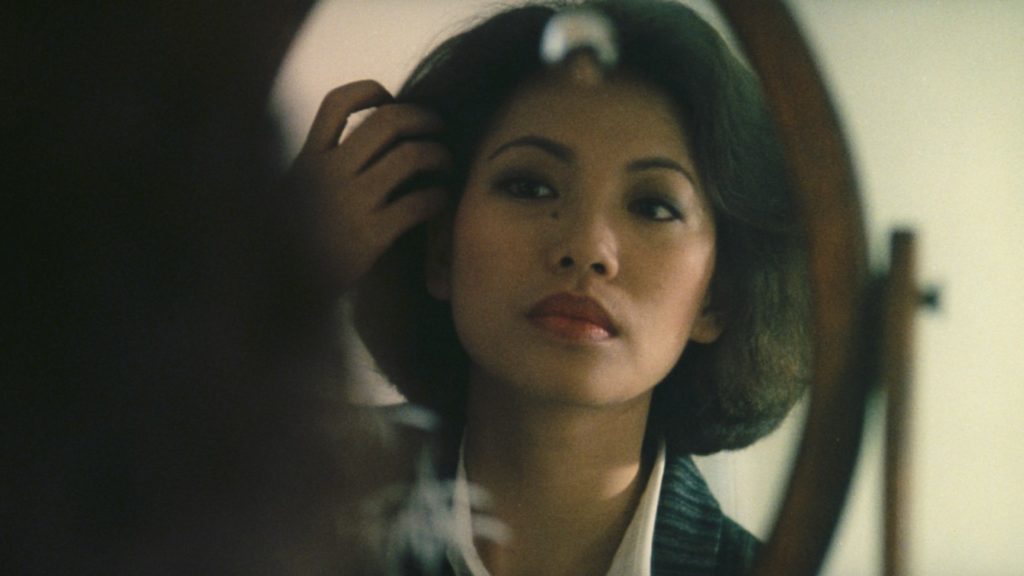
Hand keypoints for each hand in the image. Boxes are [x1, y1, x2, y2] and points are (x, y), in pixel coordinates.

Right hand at [287, 80, 449, 292]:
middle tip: (438, 126)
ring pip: (410, 156)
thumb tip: (357, 143)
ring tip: (446, 162)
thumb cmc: (292, 247)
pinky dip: (438, 196)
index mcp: (308, 159)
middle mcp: (328, 173)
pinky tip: (441, 200)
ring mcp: (350, 203)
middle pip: (387, 120)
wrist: (278, 295)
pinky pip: (419, 203)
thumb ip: (317, 168)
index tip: (390, 100)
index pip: (337, 102)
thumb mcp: (291, 195)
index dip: (370, 91)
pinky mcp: (371, 235)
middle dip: (422, 116)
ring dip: (438, 153)